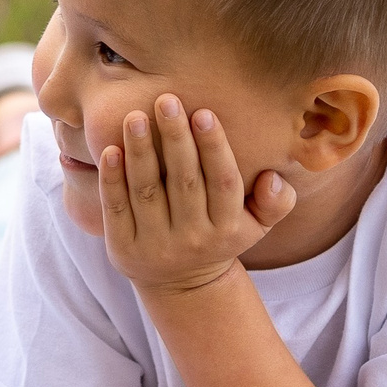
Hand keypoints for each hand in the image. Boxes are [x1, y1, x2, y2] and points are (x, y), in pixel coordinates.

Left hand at [100, 94, 295, 294]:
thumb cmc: (221, 236)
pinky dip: (112, 179)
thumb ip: (276, 201)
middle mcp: (192, 238)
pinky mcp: (123, 248)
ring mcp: (155, 245)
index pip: (223, 181)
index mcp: (228, 228)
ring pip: (147, 192)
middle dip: (174, 139)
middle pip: (184, 181)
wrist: (183, 286)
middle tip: (166, 100)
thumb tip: (272, 177)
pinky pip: (116, 209)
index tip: (203, 112)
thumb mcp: (257, 226)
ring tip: (134, 117)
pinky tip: (110, 149)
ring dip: (140, 152)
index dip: (214, 147)